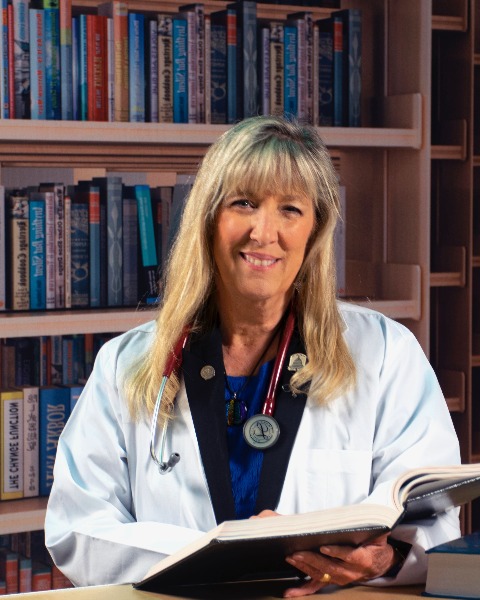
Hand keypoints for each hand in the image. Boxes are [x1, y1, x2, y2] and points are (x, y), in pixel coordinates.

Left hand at [283, 534, 397, 597]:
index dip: (336, 552)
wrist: (379, 563)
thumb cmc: (375, 546)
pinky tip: (290, 593)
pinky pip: (317, 586)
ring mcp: (340, 578)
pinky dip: (303, 590)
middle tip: (297, 553)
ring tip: (291, 558)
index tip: (323, 548)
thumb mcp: (378, 536)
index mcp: (362, 560)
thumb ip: (373, 527)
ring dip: (305, 568)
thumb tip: (371, 518)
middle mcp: (350, 572)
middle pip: (330, 567)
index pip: (349, 556)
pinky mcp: (333, 580)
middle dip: (312, 560)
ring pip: (321, 574)